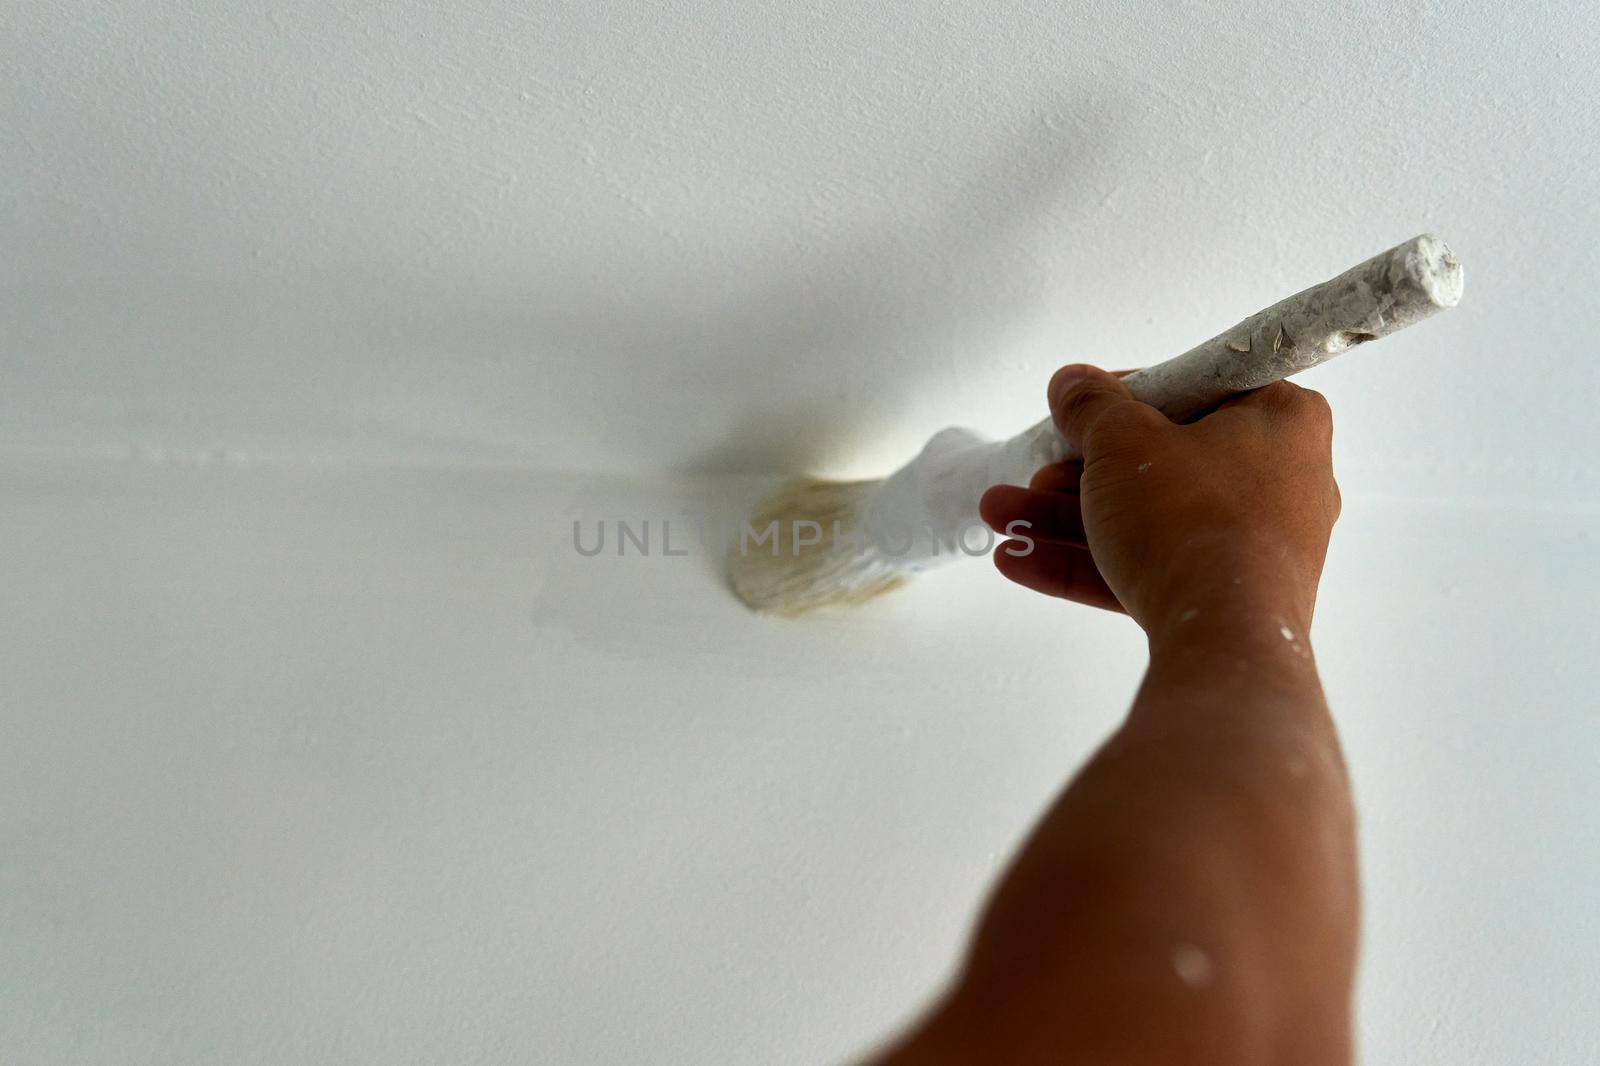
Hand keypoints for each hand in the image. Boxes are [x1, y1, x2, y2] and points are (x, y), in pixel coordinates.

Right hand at [979, 364, 1340, 632]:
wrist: (1223, 638)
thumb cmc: (1194, 522)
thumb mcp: (1121, 441)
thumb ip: (1091, 405)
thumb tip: (1074, 385)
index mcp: (1281, 419)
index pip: (1194, 389)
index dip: (1127, 396)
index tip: (1082, 409)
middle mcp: (1282, 479)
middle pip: (1163, 460)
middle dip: (1080, 471)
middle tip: (1037, 472)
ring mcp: (1256, 544)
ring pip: (1148, 519)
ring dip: (1067, 518)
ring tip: (1005, 516)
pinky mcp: (1229, 596)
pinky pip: (1153, 566)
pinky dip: (1091, 561)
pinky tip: (1023, 559)